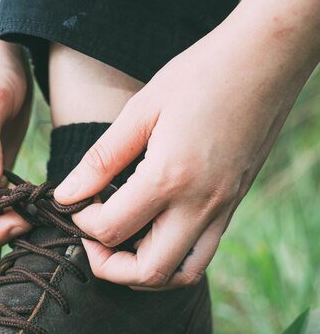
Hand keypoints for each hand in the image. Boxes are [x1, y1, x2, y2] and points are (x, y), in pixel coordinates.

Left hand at [54, 0, 319, 288]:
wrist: (267, 58)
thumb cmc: (201, 74)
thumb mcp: (140, 111)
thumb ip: (100, 160)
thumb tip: (66, 195)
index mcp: (170, 178)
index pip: (112, 229)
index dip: (81, 223)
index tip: (74, 201)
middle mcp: (200, 204)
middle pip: (147, 272)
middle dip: (107, 266)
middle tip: (89, 239)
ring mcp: (222, 210)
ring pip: (180, 275)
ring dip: (141, 274)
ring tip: (117, 246)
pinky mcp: (233, 207)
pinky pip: (201, 256)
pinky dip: (171, 262)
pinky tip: (150, 237)